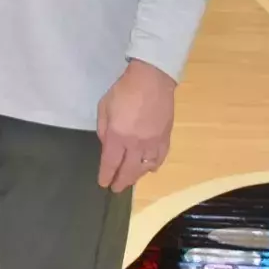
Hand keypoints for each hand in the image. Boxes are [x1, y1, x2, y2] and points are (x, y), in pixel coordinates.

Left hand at [97, 59, 176, 191]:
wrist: (152, 79)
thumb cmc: (124, 91)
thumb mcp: (104, 107)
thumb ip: (104, 129)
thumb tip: (107, 145)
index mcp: (118, 135)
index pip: (110, 163)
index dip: (106, 175)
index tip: (103, 183)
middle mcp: (136, 143)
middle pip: (128, 170)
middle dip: (121, 182)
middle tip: (115, 188)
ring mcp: (153, 142)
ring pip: (145, 168)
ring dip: (136, 176)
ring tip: (129, 180)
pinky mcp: (165, 138)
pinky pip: (159, 159)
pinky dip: (152, 166)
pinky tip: (147, 168)